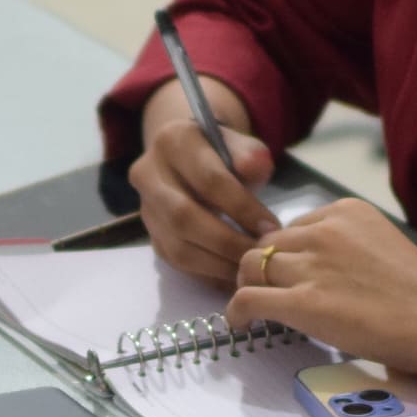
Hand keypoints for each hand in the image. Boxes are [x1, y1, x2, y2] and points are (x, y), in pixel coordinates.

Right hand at [132, 81, 279, 281]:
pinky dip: (208, 274)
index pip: (208, 180)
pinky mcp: (151, 235)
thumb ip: (250, 152)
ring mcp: (146, 209)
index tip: (271, 227)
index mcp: (173, 141)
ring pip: (177, 246)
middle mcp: (148, 174)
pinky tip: (234, 276)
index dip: (241, 207)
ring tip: (249, 269)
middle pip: (184, 217)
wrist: (192, 156)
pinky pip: (177, 262)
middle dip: (227, 241)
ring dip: (218, 264)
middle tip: (259, 253)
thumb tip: (255, 166)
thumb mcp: (240, 143)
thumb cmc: (224, 152)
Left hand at [224, 197, 416, 375]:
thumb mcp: (383, 246)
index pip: (292, 227)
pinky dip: (237, 312)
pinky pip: (247, 299)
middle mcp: (322, 231)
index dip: (284, 253)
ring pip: (251, 268)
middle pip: (266, 245)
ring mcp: (310, 266)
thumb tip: (328, 275)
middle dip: (261, 269)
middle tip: (267, 292)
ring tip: (255, 308)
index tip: (287, 274)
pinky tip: (242, 325)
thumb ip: (349, 249)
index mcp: (344, 212)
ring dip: (247, 287)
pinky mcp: (302, 302)